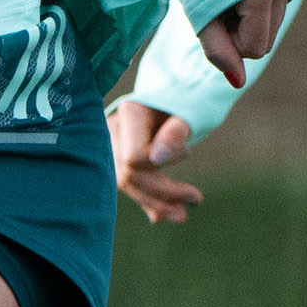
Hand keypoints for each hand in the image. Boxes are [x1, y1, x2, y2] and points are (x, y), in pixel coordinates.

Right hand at [108, 101, 205, 224]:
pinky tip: (160, 217)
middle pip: (128, 174)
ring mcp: (110, 144)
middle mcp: (112, 130)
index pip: (134, 157)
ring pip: (127, 183)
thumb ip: (175, 131)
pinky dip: (148, 199)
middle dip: (160, 195)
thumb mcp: (190, 110)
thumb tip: (158, 159)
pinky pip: (129, 183)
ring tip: (182, 215)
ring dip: (156, 202)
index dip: (159, 166)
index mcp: (129, 114)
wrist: (182, 89)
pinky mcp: (116, 156)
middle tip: (196, 201)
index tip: (189, 154)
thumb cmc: (190, 98)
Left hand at [197, 0, 291, 84]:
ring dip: (246, 19)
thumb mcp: (199, 12)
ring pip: (272, 26)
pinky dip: (254, 4)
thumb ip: (218, 50)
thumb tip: (239, 83)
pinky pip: (275, 6)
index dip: (228, 41)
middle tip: (217, 4)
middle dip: (239, 32)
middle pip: (265, 42)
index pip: (254, 50)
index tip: (212, 16)